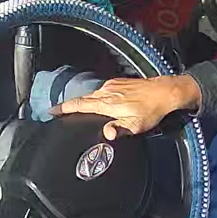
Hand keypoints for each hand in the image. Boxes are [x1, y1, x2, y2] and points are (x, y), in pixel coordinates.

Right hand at [50, 75, 200, 139]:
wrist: (165, 91)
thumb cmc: (151, 110)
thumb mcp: (136, 126)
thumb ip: (119, 130)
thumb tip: (106, 134)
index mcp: (107, 103)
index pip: (79, 104)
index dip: (64, 108)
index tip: (51, 111)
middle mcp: (106, 91)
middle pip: (81, 98)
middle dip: (68, 105)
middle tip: (58, 112)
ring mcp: (112, 85)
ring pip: (91, 94)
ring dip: (82, 101)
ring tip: (74, 109)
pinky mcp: (118, 82)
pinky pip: (100, 90)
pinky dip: (93, 97)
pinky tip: (96, 103)